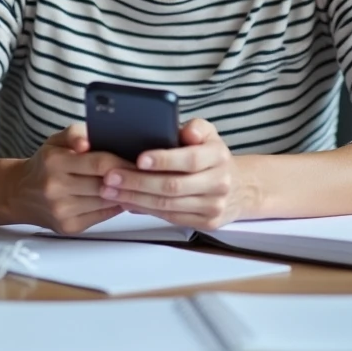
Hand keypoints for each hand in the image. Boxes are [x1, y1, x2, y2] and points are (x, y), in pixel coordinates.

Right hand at [9, 123, 132, 233]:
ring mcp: (61, 210)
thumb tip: (87, 141)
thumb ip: (75, 133)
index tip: (141, 160)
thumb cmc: (45, 163)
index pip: (98, 162)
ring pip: (106, 202)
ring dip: (125, 194)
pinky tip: (121, 197)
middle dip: (128, 179)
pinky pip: (102, 216)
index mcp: (54, 162)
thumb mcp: (56, 140)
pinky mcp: (68, 226)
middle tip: (146, 173)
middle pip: (104, 184)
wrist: (20, 193)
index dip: (123, 162)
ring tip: (137, 185)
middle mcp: (55, 188)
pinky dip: (115, 207)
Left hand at [100, 118, 256, 229]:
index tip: (139, 158)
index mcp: (218, 156)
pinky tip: (127, 201)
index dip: (163, 160)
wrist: (239, 187)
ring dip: (135, 198)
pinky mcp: (205, 222)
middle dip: (138, 181)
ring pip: (168, 205)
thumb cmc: (213, 157)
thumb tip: (187, 132)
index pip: (189, 159)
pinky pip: (170, 217)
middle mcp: (219, 183)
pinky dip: (145, 209)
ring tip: (111, 189)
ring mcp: (213, 206)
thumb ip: (196, 128)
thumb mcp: (209, 134)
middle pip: (173, 186)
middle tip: (112, 176)